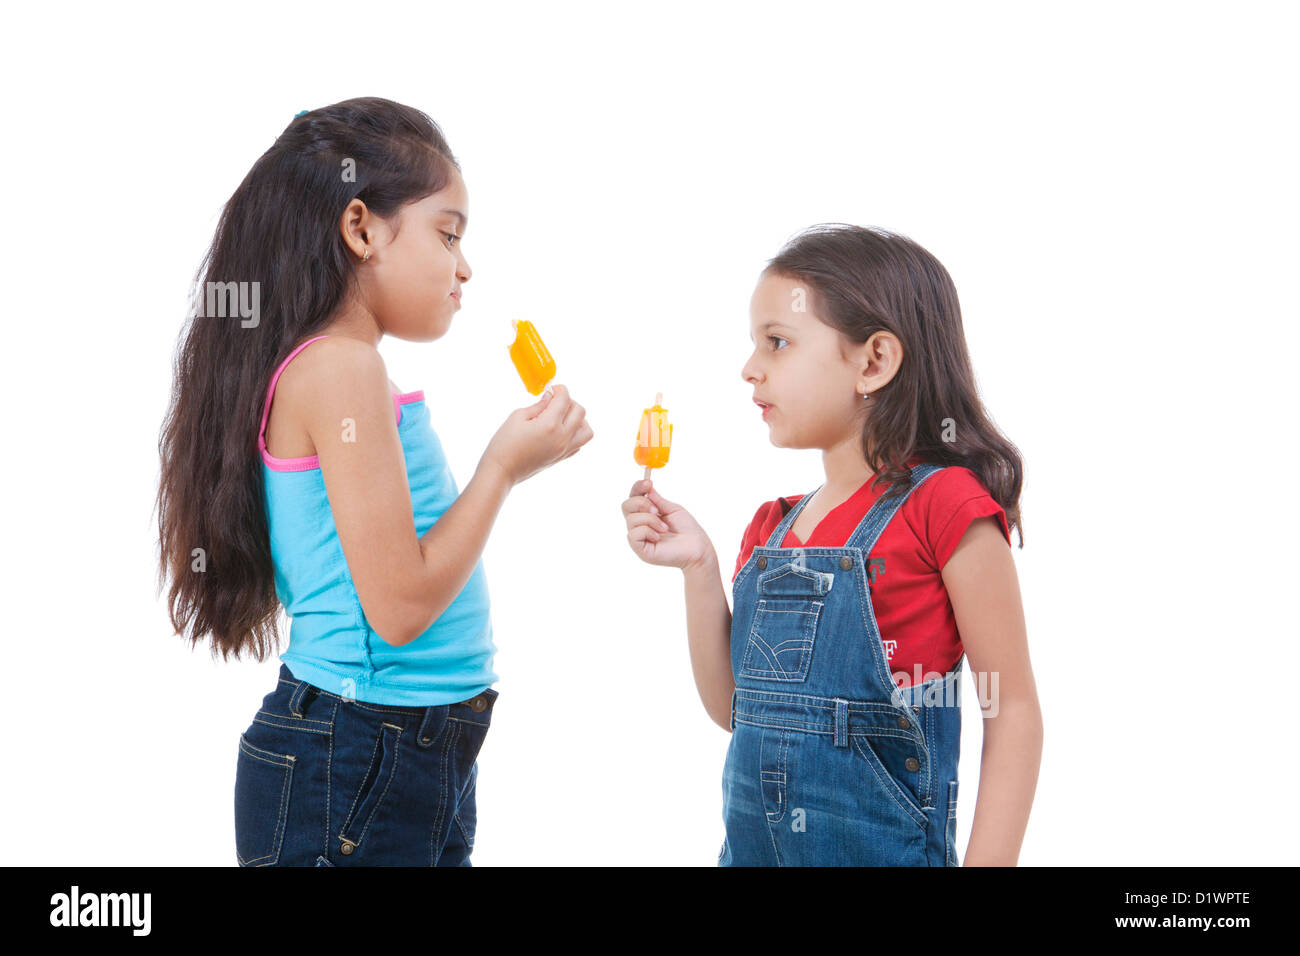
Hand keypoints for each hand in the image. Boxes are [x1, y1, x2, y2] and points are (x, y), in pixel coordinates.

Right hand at [479, 384, 593, 487]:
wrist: (502, 471)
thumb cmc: (504, 443)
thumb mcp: (518, 417)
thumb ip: (538, 405)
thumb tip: (550, 395)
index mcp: (550, 425)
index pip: (565, 399)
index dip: (558, 389)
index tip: (551, 389)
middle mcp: (562, 438)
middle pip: (580, 411)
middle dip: (569, 401)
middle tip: (554, 402)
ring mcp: (564, 449)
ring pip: (586, 429)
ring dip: (578, 419)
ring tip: (561, 417)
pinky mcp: (562, 458)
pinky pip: (580, 442)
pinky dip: (575, 433)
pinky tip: (560, 430)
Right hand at [621, 478, 711, 569]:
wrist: (697, 547)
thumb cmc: (687, 530)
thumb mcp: (672, 509)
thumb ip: (657, 500)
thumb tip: (647, 487)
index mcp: (646, 515)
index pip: (633, 498)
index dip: (637, 488)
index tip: (648, 482)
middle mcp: (640, 525)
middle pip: (626, 506)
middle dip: (641, 503)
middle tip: (657, 510)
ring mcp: (639, 538)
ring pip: (631, 519)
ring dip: (650, 520)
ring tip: (664, 528)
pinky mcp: (640, 550)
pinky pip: (633, 534)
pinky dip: (648, 531)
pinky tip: (659, 537)